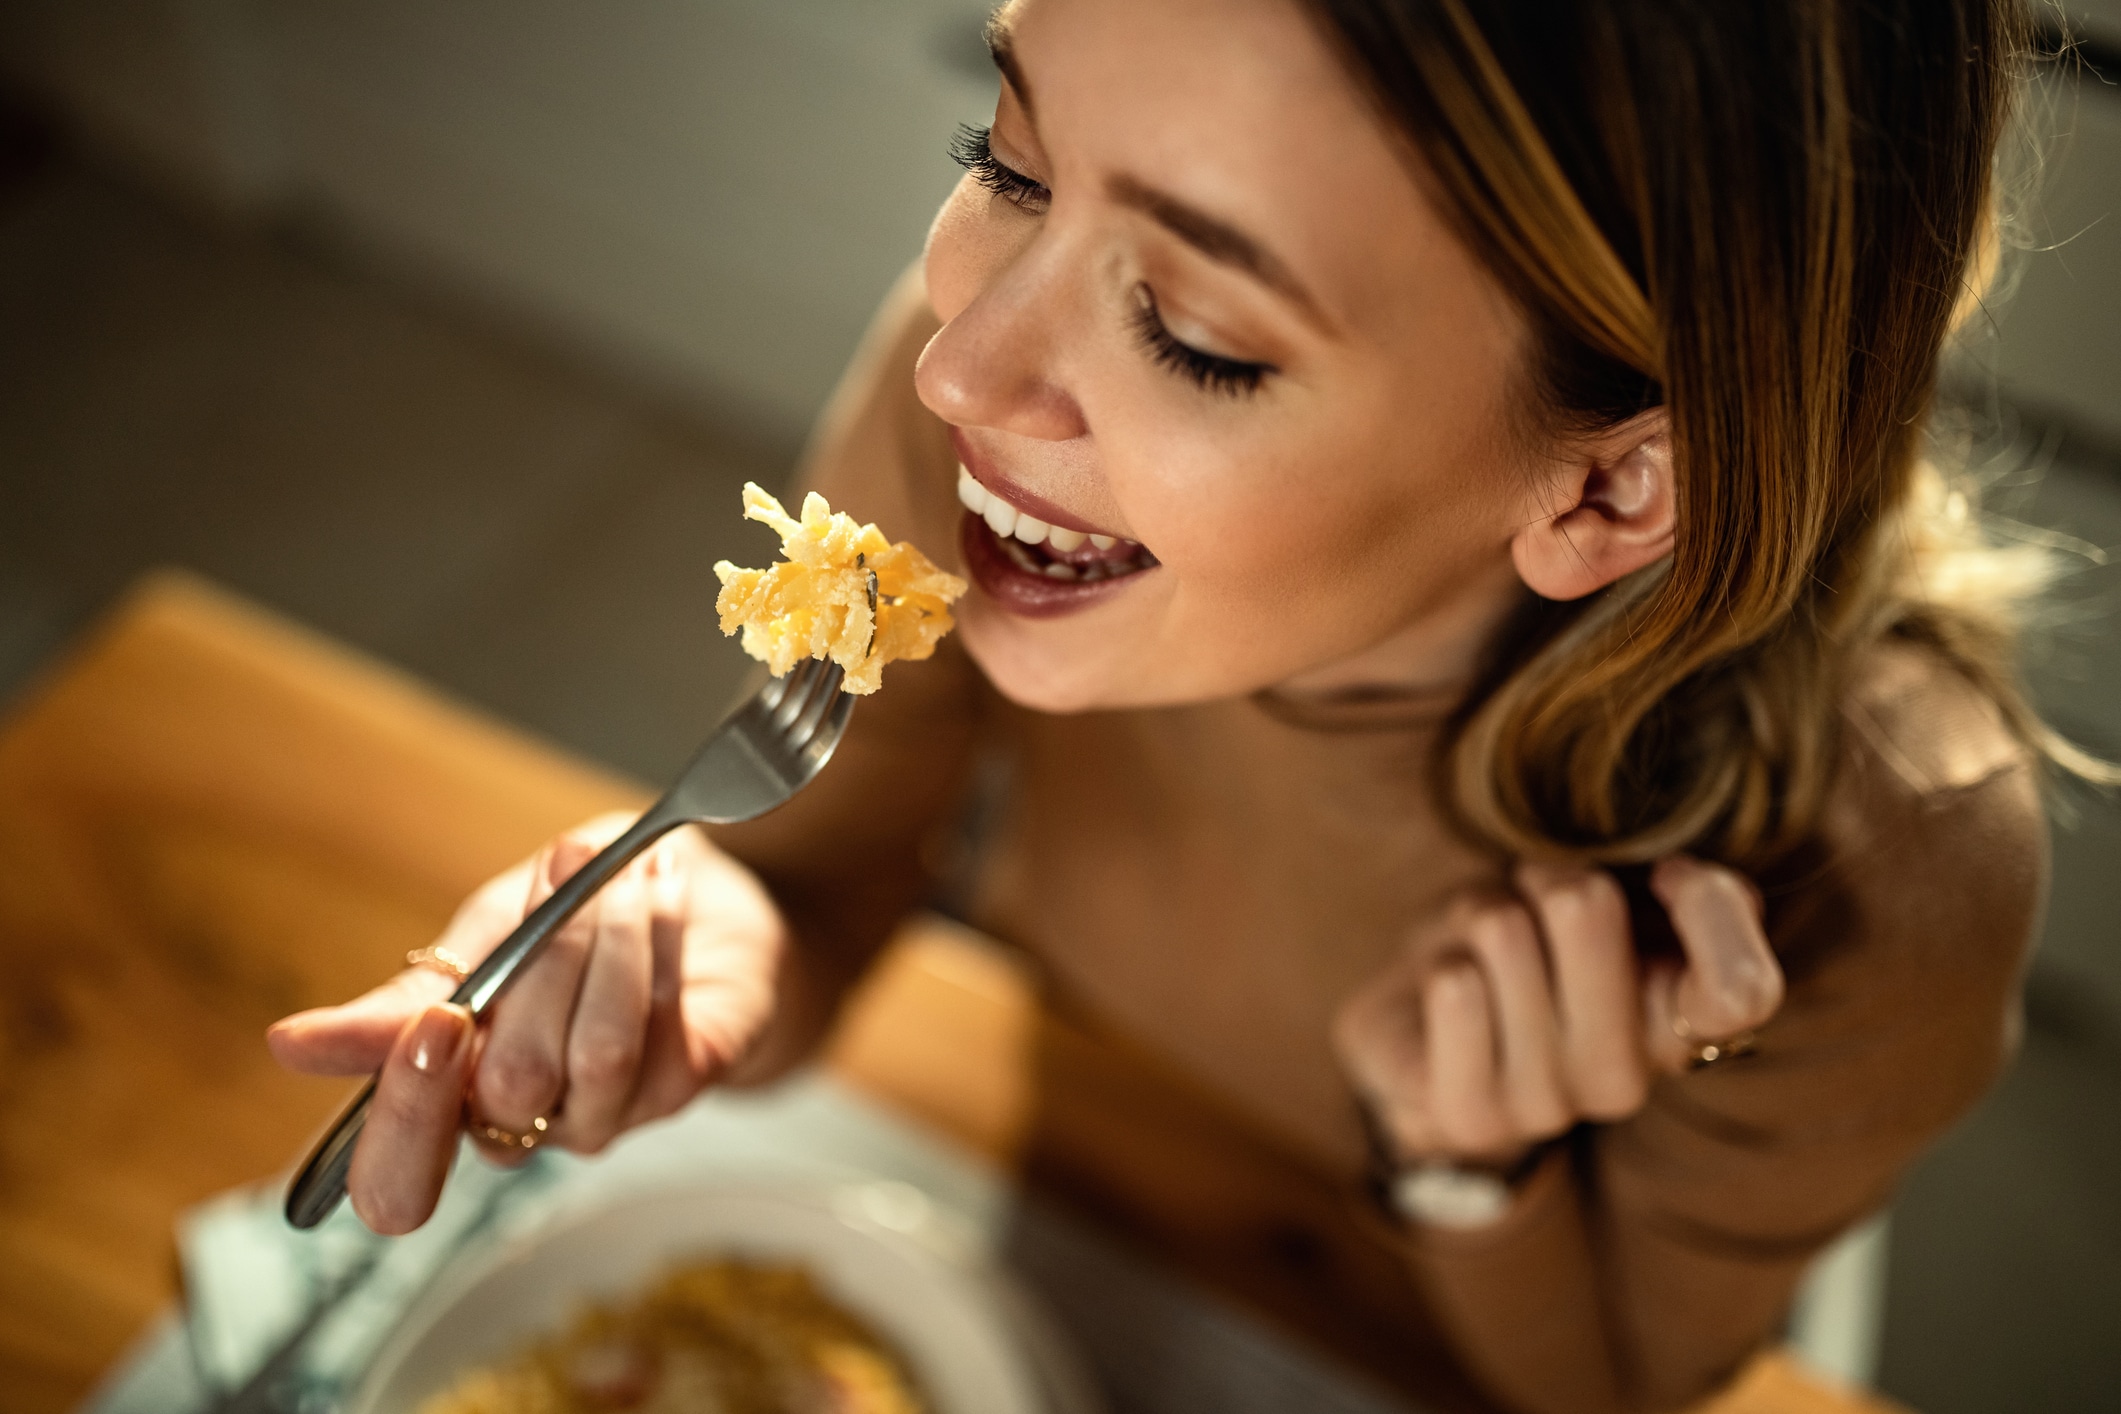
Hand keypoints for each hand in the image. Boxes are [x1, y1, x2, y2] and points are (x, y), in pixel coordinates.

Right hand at [267, 812, 786, 1233]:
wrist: (690, 890)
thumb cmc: (570, 917)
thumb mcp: (478, 936)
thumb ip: (404, 997)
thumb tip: (289, 1046)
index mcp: (447, 1094)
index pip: (397, 1178)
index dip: (407, 1117)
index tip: (434, 1021)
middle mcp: (522, 1124)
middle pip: (506, 1094)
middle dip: (536, 972)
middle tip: (552, 880)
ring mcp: (606, 1113)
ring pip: (593, 1052)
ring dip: (604, 938)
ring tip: (616, 869)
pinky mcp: (681, 1084)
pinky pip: (658, 1026)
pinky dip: (653, 938)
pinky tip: (657, 889)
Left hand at [1332, 856, 1782, 1167]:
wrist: (1423, 1028)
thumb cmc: (1529, 946)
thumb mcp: (1611, 898)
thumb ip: (1682, 889)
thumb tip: (1684, 878)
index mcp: (1679, 1027)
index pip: (1742, 990)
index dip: (1706, 907)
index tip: (1666, 874)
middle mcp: (1624, 1080)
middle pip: (1585, 906)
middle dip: (1543, 876)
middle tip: (1529, 906)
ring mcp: (1547, 1106)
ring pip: (1503, 929)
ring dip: (1479, 912)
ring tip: (1479, 951)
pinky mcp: (1469, 1116)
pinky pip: (1454, 986)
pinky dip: (1439, 957)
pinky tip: (1447, 991)